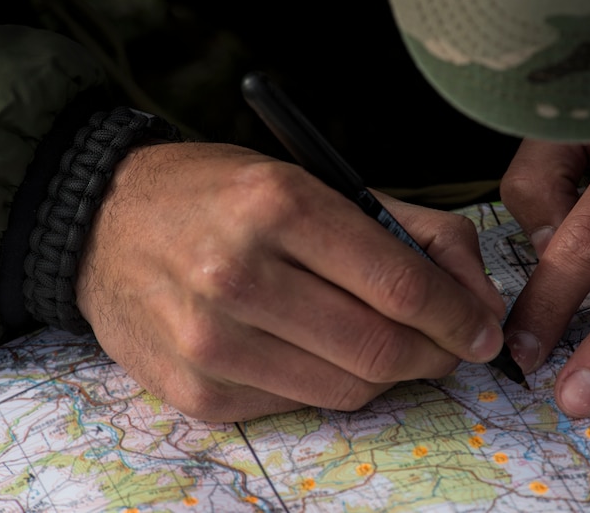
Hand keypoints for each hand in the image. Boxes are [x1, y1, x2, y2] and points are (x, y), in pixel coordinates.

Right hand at [76, 142, 504, 421]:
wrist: (107, 224)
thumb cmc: (223, 197)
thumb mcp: (317, 184)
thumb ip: (412, 232)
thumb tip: (479, 301)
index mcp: (277, 206)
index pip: (398, 284)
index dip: (458, 317)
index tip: (482, 330)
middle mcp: (237, 276)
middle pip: (379, 349)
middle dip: (435, 354)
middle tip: (447, 345)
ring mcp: (210, 342)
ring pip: (347, 390)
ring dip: (387, 374)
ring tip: (386, 344)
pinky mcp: (196, 393)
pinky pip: (299, 406)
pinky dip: (328, 383)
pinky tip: (317, 350)